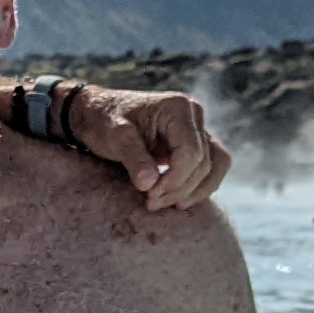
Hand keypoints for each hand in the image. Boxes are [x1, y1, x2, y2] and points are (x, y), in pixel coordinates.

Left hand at [73, 84, 231, 208]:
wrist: (98, 113)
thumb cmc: (104, 120)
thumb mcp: (114, 136)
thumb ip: (133, 158)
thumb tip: (149, 184)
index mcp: (178, 108)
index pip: (190, 152)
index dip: (174, 179)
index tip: (150, 195)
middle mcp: (194, 116)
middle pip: (203, 162)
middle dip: (179, 188)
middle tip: (151, 203)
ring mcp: (197, 129)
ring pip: (215, 165)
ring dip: (195, 190)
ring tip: (167, 204)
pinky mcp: (195, 143)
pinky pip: (211, 167)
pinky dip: (200, 186)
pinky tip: (178, 199)